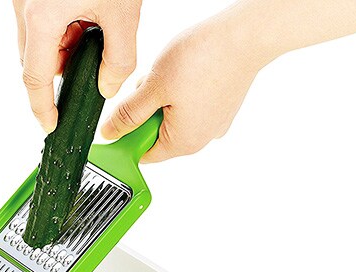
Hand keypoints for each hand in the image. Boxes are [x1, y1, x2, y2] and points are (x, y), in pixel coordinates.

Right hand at [13, 0, 142, 132]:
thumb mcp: (122, 11)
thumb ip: (119, 58)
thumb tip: (108, 87)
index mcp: (41, 19)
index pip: (36, 79)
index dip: (43, 108)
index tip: (51, 125)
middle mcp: (24, 8)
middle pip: (34, 61)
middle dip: (61, 71)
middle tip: (91, 66)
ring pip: (37, 41)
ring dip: (61, 47)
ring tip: (92, 27)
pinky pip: (39, 21)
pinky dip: (58, 27)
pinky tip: (84, 13)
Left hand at [101, 15, 269, 162]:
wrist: (245, 34)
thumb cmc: (203, 59)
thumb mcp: (152, 88)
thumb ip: (128, 115)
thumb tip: (110, 133)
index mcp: (183, 143)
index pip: (144, 154)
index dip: (128, 137)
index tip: (122, 115)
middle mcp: (202, 138)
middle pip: (158, 134)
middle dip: (147, 111)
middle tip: (150, 85)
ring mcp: (215, 122)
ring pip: (173, 116)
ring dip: (163, 98)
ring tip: (171, 74)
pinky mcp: (222, 106)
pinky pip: (191, 105)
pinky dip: (181, 91)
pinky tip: (185, 72)